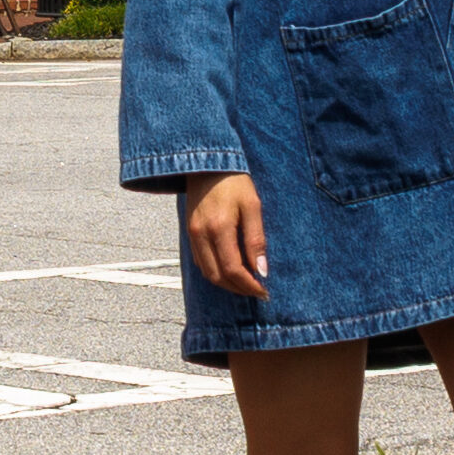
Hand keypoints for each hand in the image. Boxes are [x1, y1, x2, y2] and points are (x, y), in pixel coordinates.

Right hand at [177, 171, 266, 301]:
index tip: (264, 291)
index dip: (249, 285)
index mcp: (219, 228)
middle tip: (257, 291)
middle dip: (238, 289)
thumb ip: (256, 239)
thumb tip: (261, 270)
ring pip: (207, 272)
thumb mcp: (252, 206)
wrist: (207, 163)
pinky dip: (215, 272)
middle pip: (218, 277)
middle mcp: (202, 235)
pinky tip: (229, 270)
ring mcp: (192, 234)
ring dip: (226, 284)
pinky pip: (200, 261)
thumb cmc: (234, 182)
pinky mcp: (189, 232)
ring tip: (245, 284)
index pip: (233, 270)